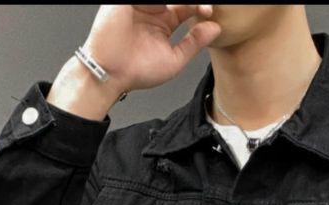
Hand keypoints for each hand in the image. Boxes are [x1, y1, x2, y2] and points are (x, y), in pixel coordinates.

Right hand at [85, 4, 220, 94]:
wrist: (112, 73)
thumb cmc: (138, 71)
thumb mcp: (175, 59)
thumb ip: (195, 43)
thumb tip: (216, 28)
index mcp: (163, 22)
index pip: (186, 7)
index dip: (199, 7)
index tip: (209, 11)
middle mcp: (152, 9)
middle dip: (191, 2)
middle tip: (204, 6)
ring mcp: (139, 3)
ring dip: (179, 0)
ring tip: (191, 6)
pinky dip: (158, 1)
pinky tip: (168, 6)